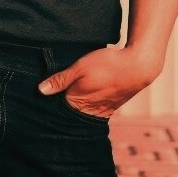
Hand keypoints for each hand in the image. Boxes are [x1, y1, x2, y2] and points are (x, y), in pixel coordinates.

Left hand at [37, 46, 160, 118]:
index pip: (57, 108)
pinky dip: (88, 103)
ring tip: (73, 88)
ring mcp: (101, 110)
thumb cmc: (107, 65)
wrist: (137, 67)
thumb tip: (40, 91)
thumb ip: (61, 80)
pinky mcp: (110, 107)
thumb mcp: (80, 67)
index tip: (41, 93)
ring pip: (82, 110)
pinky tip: (87, 91)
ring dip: (76, 102)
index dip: (49, 100)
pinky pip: (94, 109)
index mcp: (77, 103)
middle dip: (62, 103)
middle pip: (69, 112)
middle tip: (55, 89)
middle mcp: (89, 111)